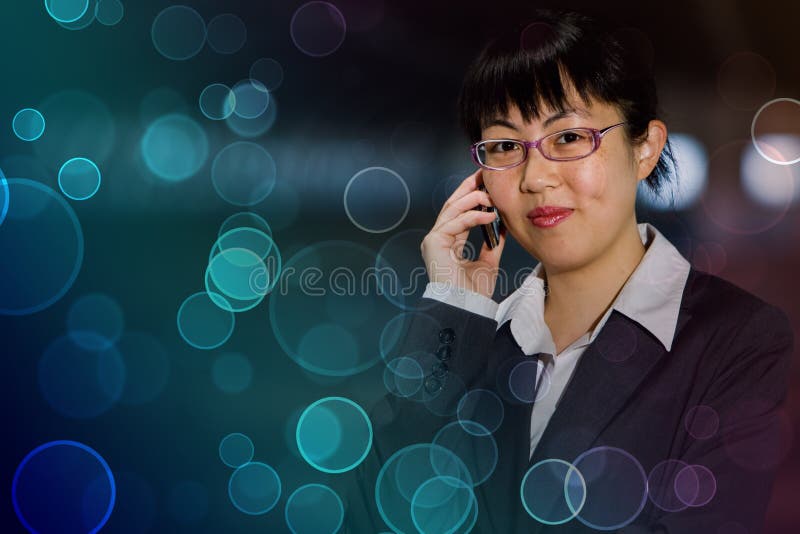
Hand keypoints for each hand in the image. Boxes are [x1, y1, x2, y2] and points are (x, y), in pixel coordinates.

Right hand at [420, 169, 506, 298]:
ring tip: (491, 196)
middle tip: (484, 175)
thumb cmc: (474, 292)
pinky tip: (490, 215)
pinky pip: (455, 223)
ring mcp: (433, 239)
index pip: (459, 212)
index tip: (485, 183)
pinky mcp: (434, 243)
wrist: (466, 308)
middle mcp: (438, 238)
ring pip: (452, 210)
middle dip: (468, 188)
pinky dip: (474, 217)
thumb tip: (502, 226)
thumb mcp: (488, 262)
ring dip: (473, 199)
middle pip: (452, 205)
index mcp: (448, 242)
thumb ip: (492, 243)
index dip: (471, 196)